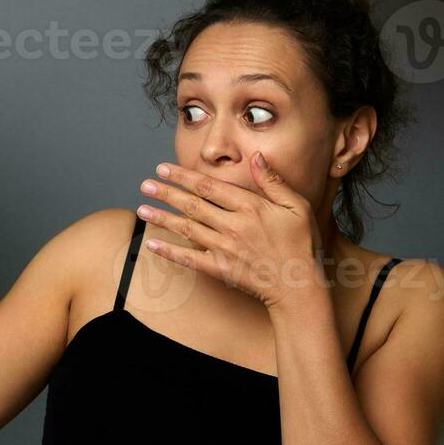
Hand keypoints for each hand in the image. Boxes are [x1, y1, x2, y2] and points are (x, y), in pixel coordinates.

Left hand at [137, 151, 323, 309]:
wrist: (298, 286)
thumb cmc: (302, 244)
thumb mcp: (296, 206)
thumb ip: (273, 182)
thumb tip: (256, 157)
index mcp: (250, 207)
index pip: (209, 186)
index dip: (183, 176)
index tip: (164, 168)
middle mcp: (233, 226)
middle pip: (192, 205)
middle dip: (165, 194)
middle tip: (145, 185)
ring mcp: (224, 248)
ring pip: (186, 229)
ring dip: (162, 218)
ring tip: (141, 209)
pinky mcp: (220, 268)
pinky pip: (189, 259)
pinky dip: (169, 251)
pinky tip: (152, 243)